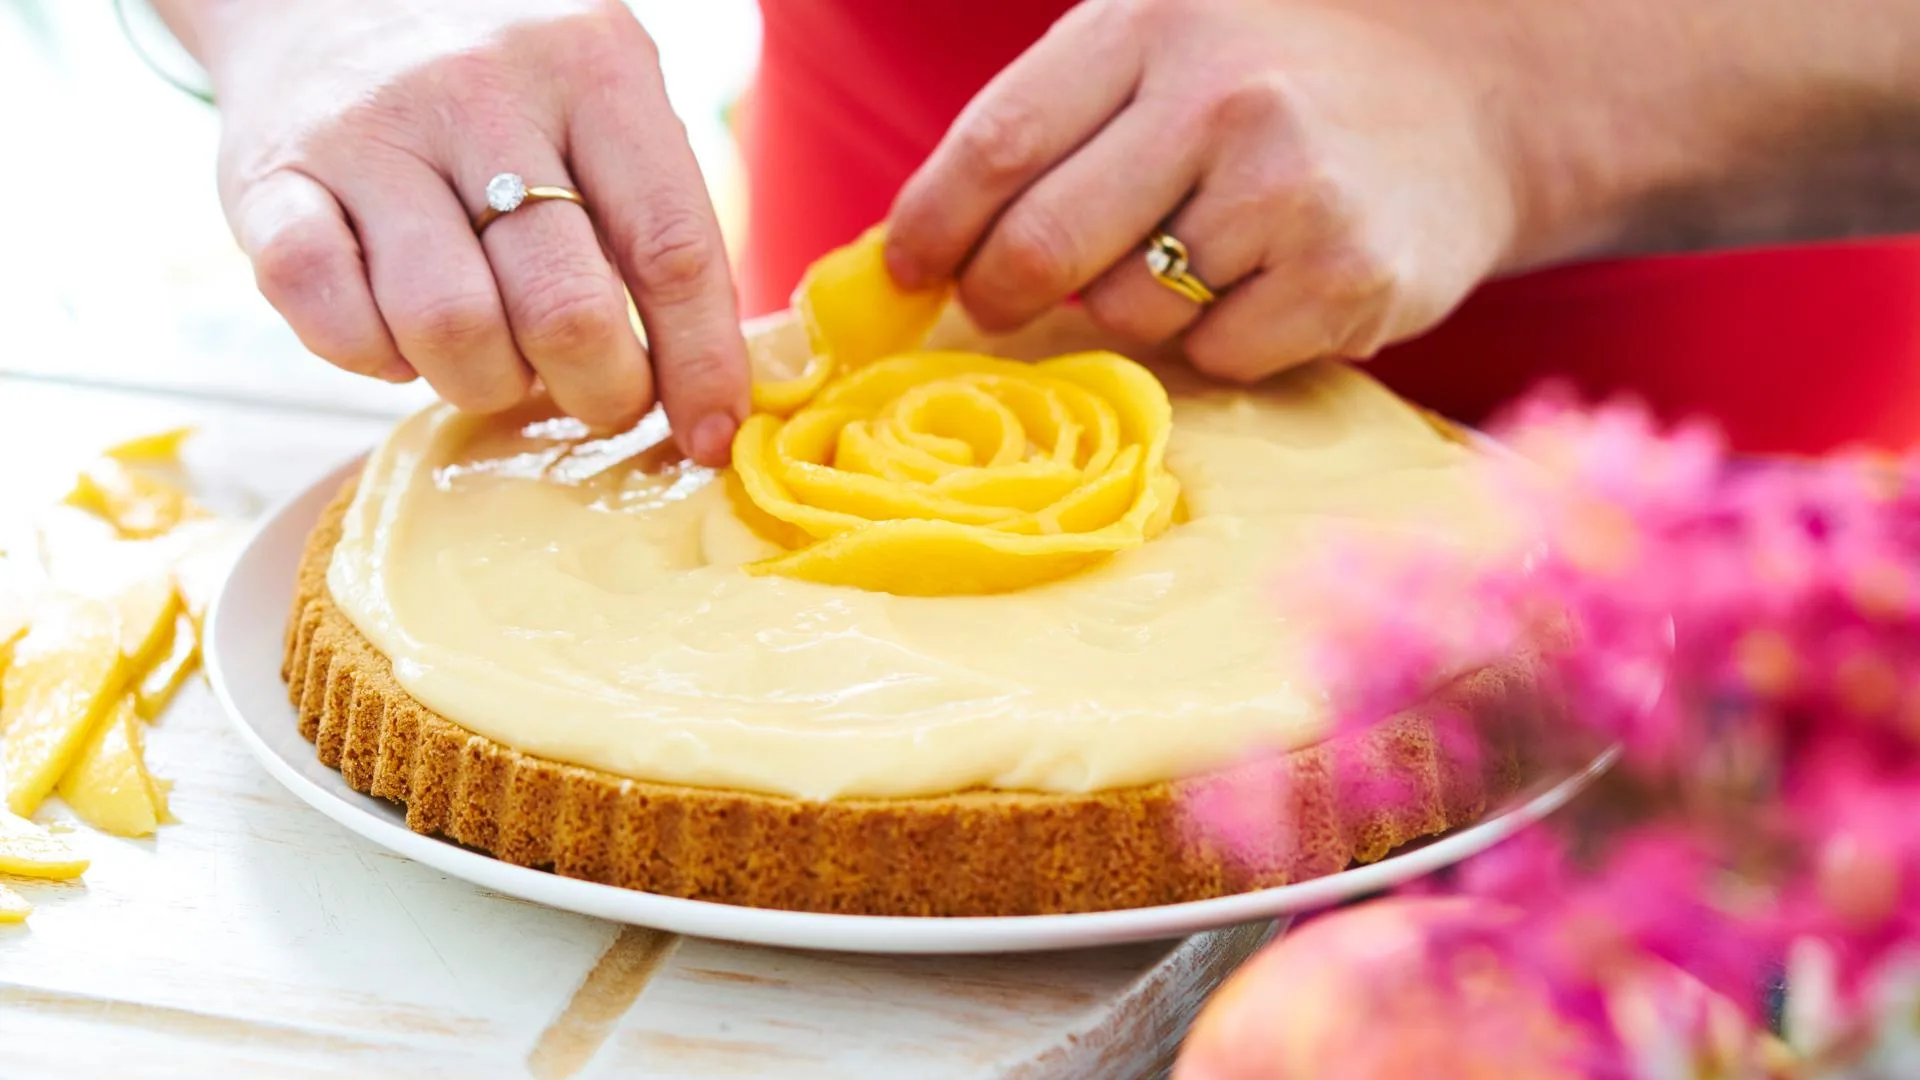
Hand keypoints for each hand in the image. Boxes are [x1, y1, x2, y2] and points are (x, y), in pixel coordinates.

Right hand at [193, 1, 746, 462]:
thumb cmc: (505, 87)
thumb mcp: (603, 102)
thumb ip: (656, 219)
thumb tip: (711, 392)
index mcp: (593, 67)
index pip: (673, 247)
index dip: (700, 363)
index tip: (710, 436)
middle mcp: (482, 90)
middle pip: (565, 307)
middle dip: (598, 391)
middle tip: (597, 397)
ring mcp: (369, 132)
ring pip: (450, 326)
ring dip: (485, 383)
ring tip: (496, 358)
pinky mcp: (269, 180)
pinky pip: (330, 316)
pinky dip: (374, 360)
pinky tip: (399, 338)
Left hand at [885, 0, 1522, 383]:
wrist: (1469, 96)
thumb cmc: (1276, 77)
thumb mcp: (1165, 43)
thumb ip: (1058, 120)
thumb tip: (924, 246)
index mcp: (1155, 21)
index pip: (999, 142)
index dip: (933, 223)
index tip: (905, 271)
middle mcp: (1222, 96)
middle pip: (1045, 244)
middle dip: (998, 293)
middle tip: (993, 305)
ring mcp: (1289, 189)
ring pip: (1127, 314)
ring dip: (1126, 310)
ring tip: (1183, 260)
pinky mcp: (1346, 276)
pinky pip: (1217, 353)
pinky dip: (1214, 341)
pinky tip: (1259, 284)